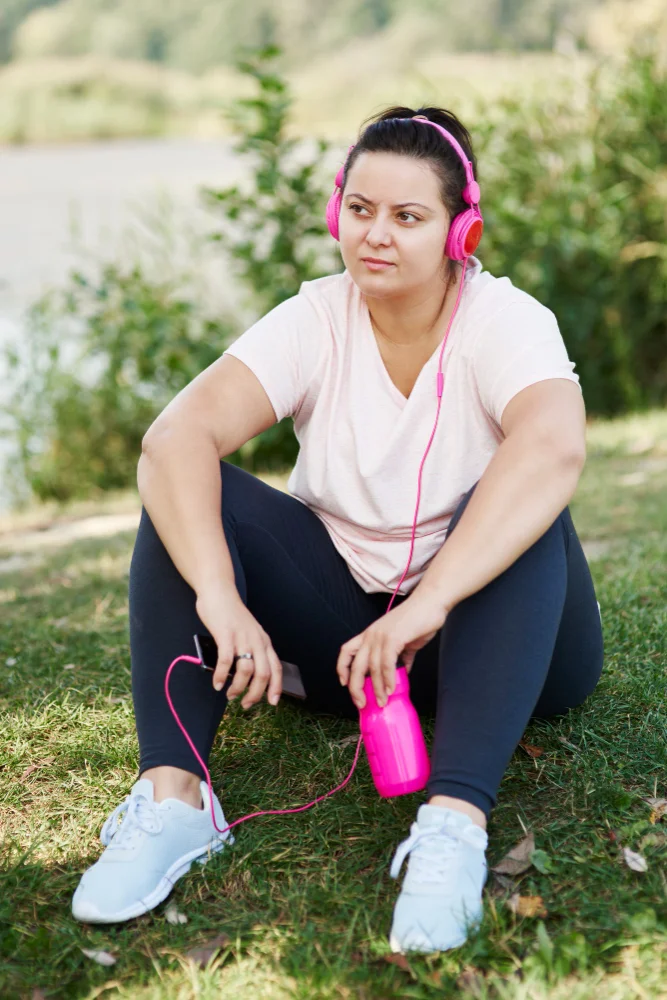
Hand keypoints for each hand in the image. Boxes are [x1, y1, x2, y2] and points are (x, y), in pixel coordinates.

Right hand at [195, 585, 282, 709]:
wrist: (219, 593)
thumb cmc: (231, 615)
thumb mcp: (248, 633)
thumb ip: (250, 650)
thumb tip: (245, 675)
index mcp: (264, 641)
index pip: (276, 668)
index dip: (276, 687)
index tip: (272, 703)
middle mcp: (257, 640)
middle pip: (263, 674)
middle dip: (255, 694)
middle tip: (246, 704)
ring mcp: (242, 637)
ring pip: (246, 671)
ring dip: (238, 688)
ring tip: (229, 695)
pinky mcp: (226, 635)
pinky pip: (226, 661)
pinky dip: (221, 676)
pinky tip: (217, 683)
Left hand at [336, 590, 447, 709]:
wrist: (431, 602)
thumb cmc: (419, 619)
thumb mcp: (404, 641)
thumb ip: (401, 657)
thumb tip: (402, 673)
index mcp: (370, 634)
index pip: (347, 651)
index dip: (342, 668)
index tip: (345, 684)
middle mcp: (371, 635)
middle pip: (355, 665)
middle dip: (356, 687)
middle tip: (362, 703)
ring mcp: (381, 635)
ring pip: (372, 667)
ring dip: (377, 688)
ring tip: (383, 701)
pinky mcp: (393, 637)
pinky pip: (386, 663)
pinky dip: (389, 678)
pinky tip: (392, 688)